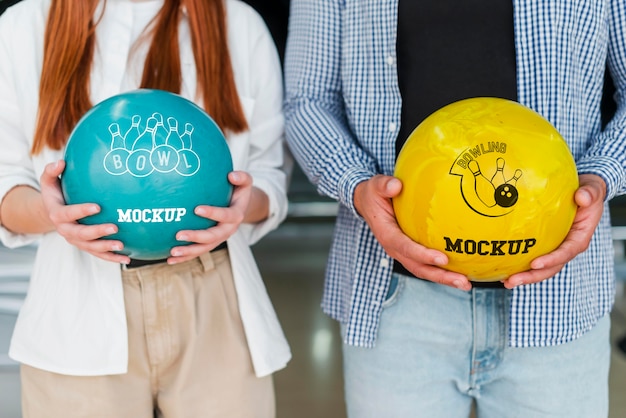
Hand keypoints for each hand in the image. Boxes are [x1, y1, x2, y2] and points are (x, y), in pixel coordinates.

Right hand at [41, 160, 128, 262]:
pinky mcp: (85, 246)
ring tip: (122, 245)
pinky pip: (99, 254)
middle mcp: (66, 230)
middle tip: (115, 227)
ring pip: (91, 247)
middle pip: (81, 234)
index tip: (97, 207)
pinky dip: (112, 258)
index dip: (81, 211)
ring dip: (106, 248)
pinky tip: (127, 259)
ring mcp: (76, 240)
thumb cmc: (55, 193)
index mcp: (58, 214)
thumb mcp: (48, 181)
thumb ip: (52, 171)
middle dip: (98, 231)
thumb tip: (61, 162)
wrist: (52, 212)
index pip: (69, 214)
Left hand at [168, 171, 252, 263]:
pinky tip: (170, 259)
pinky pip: (197, 252)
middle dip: (196, 237)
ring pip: (204, 248)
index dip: (213, 213)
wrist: (240, 206)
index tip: (197, 209)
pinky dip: (184, 257)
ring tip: (172, 252)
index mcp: (236, 215)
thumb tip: (230, 175)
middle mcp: (228, 230)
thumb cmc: (239, 191)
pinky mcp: (211, 244)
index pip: (226, 216)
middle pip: (213, 237)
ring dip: (188, 252)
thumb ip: (242, 177)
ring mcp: (219, 239)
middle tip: (179, 235)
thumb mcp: (245, 182)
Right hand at [354, 175, 471, 290]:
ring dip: (445, 279)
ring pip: (424, 270)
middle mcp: (395, 248)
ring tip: (466, 283)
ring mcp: (404, 252)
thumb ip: (384, 185)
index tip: (442, 259)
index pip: (405, 248)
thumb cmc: (374, 194)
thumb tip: (396, 185)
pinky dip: (444, 271)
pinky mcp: (411, 252)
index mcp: (387, 235)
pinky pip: (428, 264)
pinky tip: (463, 269)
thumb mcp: (375, 186)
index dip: (423, 255)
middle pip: (419, 268)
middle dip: (440, 276)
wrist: (369, 203)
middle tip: (462, 281)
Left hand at [504, 174, 605, 287]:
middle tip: (512, 281)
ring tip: (506, 282)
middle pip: (550, 267)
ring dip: (524, 277)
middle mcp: (566, 248)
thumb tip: (582, 196)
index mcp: (578, 238)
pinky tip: (504, 270)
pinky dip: (520, 266)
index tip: (535, 264)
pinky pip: (532, 258)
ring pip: (540, 268)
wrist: (583, 193)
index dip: (551, 260)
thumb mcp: (592, 191)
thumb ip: (589, 194)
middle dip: (532, 276)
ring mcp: (555, 249)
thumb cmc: (588, 193)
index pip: (565, 253)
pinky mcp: (546, 246)